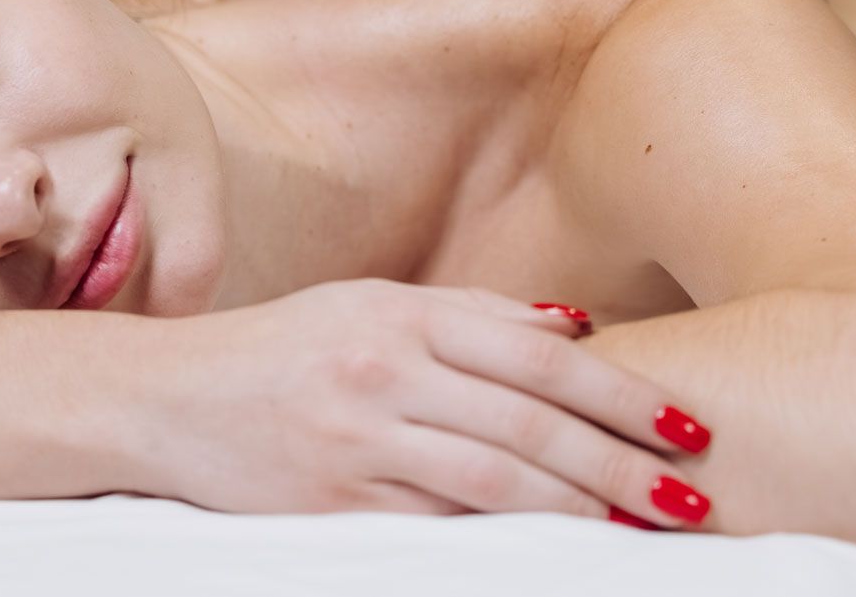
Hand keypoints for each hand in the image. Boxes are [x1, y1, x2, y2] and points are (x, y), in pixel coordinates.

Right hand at [136, 279, 715, 526]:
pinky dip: (502, 540)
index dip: (619, 393)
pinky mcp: (332, 503)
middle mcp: (383, 369)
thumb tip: (579, 325)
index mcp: (400, 314)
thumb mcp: (369, 304)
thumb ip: (473, 315)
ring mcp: (356, 439)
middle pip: (528, 420)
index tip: (682, 424)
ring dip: (577, 509)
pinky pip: (436, 524)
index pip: (537, 354)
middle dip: (620, 462)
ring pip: (491, 478)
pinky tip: (551, 551)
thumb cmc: (280, 348)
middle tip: (690, 495)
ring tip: (640, 531)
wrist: (165, 398)